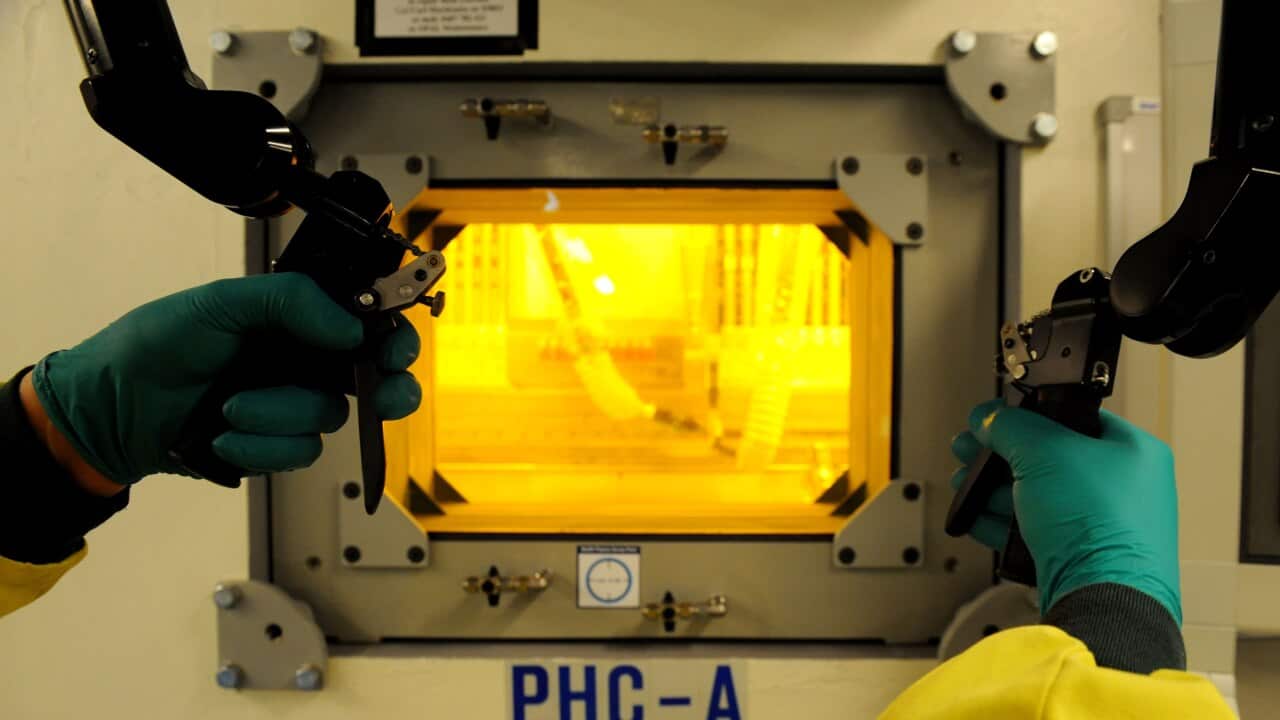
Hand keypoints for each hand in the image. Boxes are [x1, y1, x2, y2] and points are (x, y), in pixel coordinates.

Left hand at [27, 273, 420, 487]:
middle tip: (385, 397)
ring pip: (328, 417)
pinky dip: (259, 445)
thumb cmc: (157, 344)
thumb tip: (351, 328)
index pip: (365, 322)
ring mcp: (291, 406)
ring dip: (280, 414)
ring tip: (230, 406)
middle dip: (390, 389)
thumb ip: (290, 301)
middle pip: (375, 377)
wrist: (110, 408)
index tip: (396, 350)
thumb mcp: (222, 303)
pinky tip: (222, 434)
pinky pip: (297, 452)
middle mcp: (304, 362)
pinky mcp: (275, 447)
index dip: (393, 336)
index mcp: (298, 319)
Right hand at [949, 399, 1180, 623]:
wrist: (1104, 599)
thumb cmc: (1096, 524)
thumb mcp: (1045, 452)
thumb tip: (989, 417)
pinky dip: (1003, 524)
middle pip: (1048, 459)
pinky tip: (975, 517)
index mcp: (1134, 452)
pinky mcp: (1081, 559)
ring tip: (963, 484)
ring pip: (1038, 497)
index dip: (1029, 416)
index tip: (995, 419)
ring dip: (994, 490)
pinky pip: (1036, 532)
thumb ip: (1011, 427)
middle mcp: (1125, 488)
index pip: (1074, 419)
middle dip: (999, 456)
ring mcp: (1103, 527)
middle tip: (968, 449)